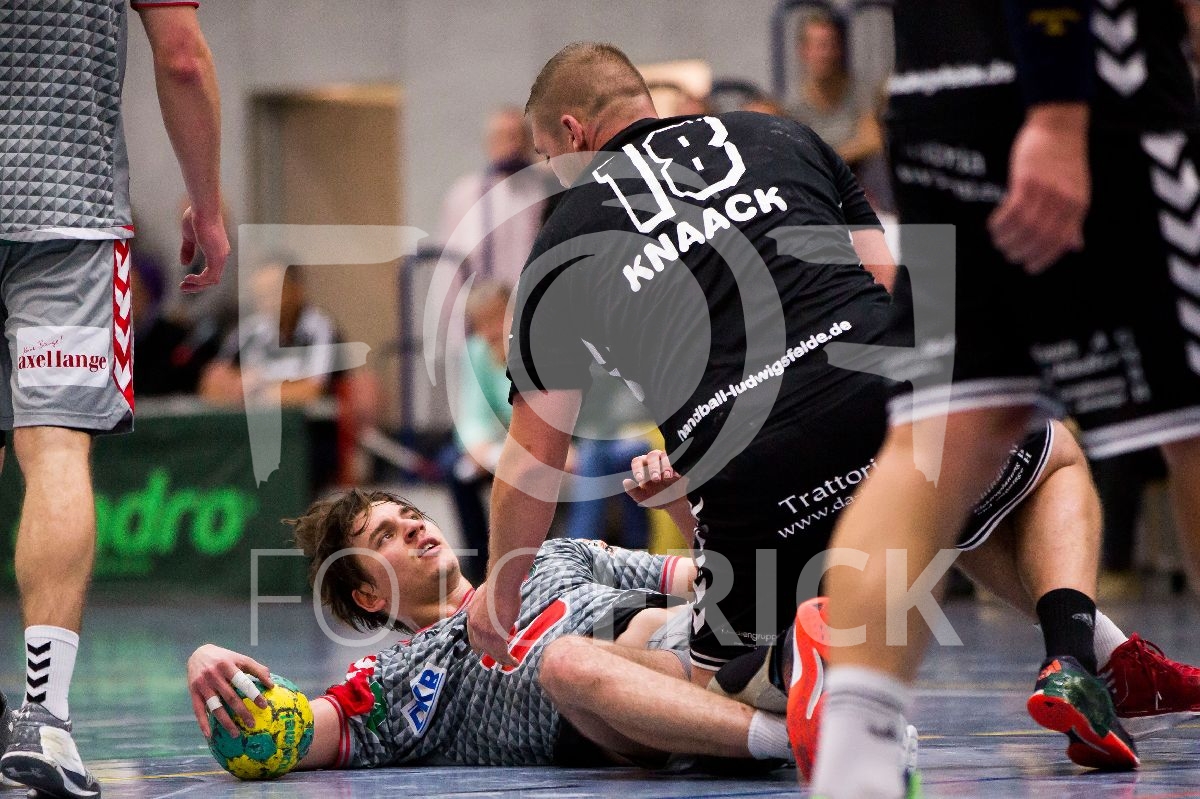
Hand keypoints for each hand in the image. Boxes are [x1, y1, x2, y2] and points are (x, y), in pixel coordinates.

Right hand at [179, 205, 229, 292]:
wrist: (201, 209)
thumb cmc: (195, 218)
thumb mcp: (189, 237)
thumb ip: (188, 250)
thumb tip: (184, 263)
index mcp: (217, 251)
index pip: (212, 271)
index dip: (199, 279)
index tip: (185, 281)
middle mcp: (222, 255)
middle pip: (212, 279)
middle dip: (197, 286)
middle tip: (182, 289)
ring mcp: (221, 257)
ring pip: (212, 280)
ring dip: (197, 286)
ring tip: (183, 286)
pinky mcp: (218, 257)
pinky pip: (210, 277)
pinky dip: (199, 281)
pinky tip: (188, 278)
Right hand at [187, 644, 272, 737]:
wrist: (198, 654)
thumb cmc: (224, 658)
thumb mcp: (239, 658)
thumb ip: (256, 668)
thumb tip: (271, 683)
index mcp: (227, 665)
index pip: (243, 682)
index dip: (254, 694)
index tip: (264, 706)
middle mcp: (214, 675)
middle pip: (230, 697)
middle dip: (242, 712)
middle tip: (252, 724)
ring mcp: (203, 685)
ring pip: (215, 707)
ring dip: (226, 722)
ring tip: (236, 734)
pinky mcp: (194, 692)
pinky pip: (198, 710)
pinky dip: (203, 723)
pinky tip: (209, 735)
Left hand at [465, 581, 518, 667]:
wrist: (501, 582)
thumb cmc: (499, 584)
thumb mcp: (488, 595)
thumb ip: (489, 606)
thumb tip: (497, 608)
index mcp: (471, 614)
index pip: (472, 634)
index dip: (479, 643)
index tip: (483, 649)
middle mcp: (474, 625)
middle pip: (479, 646)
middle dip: (489, 653)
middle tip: (498, 657)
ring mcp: (483, 632)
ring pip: (492, 652)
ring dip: (501, 658)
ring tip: (509, 662)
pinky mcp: (495, 637)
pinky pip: (502, 653)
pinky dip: (508, 659)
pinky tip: (514, 661)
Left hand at [623, 449, 685, 505]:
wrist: (673, 503)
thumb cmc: (656, 498)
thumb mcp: (643, 498)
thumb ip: (633, 491)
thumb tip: (625, 481)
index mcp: (642, 467)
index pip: (637, 461)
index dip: (637, 469)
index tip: (639, 479)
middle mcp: (654, 461)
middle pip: (652, 456)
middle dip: (653, 467)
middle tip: (656, 479)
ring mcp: (667, 461)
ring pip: (664, 455)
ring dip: (665, 466)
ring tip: (667, 478)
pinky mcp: (678, 464)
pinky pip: (677, 460)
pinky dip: (676, 467)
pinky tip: (676, 476)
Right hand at [988, 103, 1089, 273]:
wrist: (1060, 126)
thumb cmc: (1066, 159)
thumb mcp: (1078, 191)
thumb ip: (1074, 220)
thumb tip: (1075, 246)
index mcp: (1078, 205)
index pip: (1060, 241)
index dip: (1044, 258)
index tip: (1029, 267)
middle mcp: (1064, 200)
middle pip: (1040, 236)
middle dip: (1022, 251)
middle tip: (1009, 254)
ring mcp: (1045, 190)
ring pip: (1024, 226)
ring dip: (1007, 238)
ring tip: (998, 241)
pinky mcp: (1027, 180)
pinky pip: (1011, 210)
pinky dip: (1000, 222)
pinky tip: (993, 226)